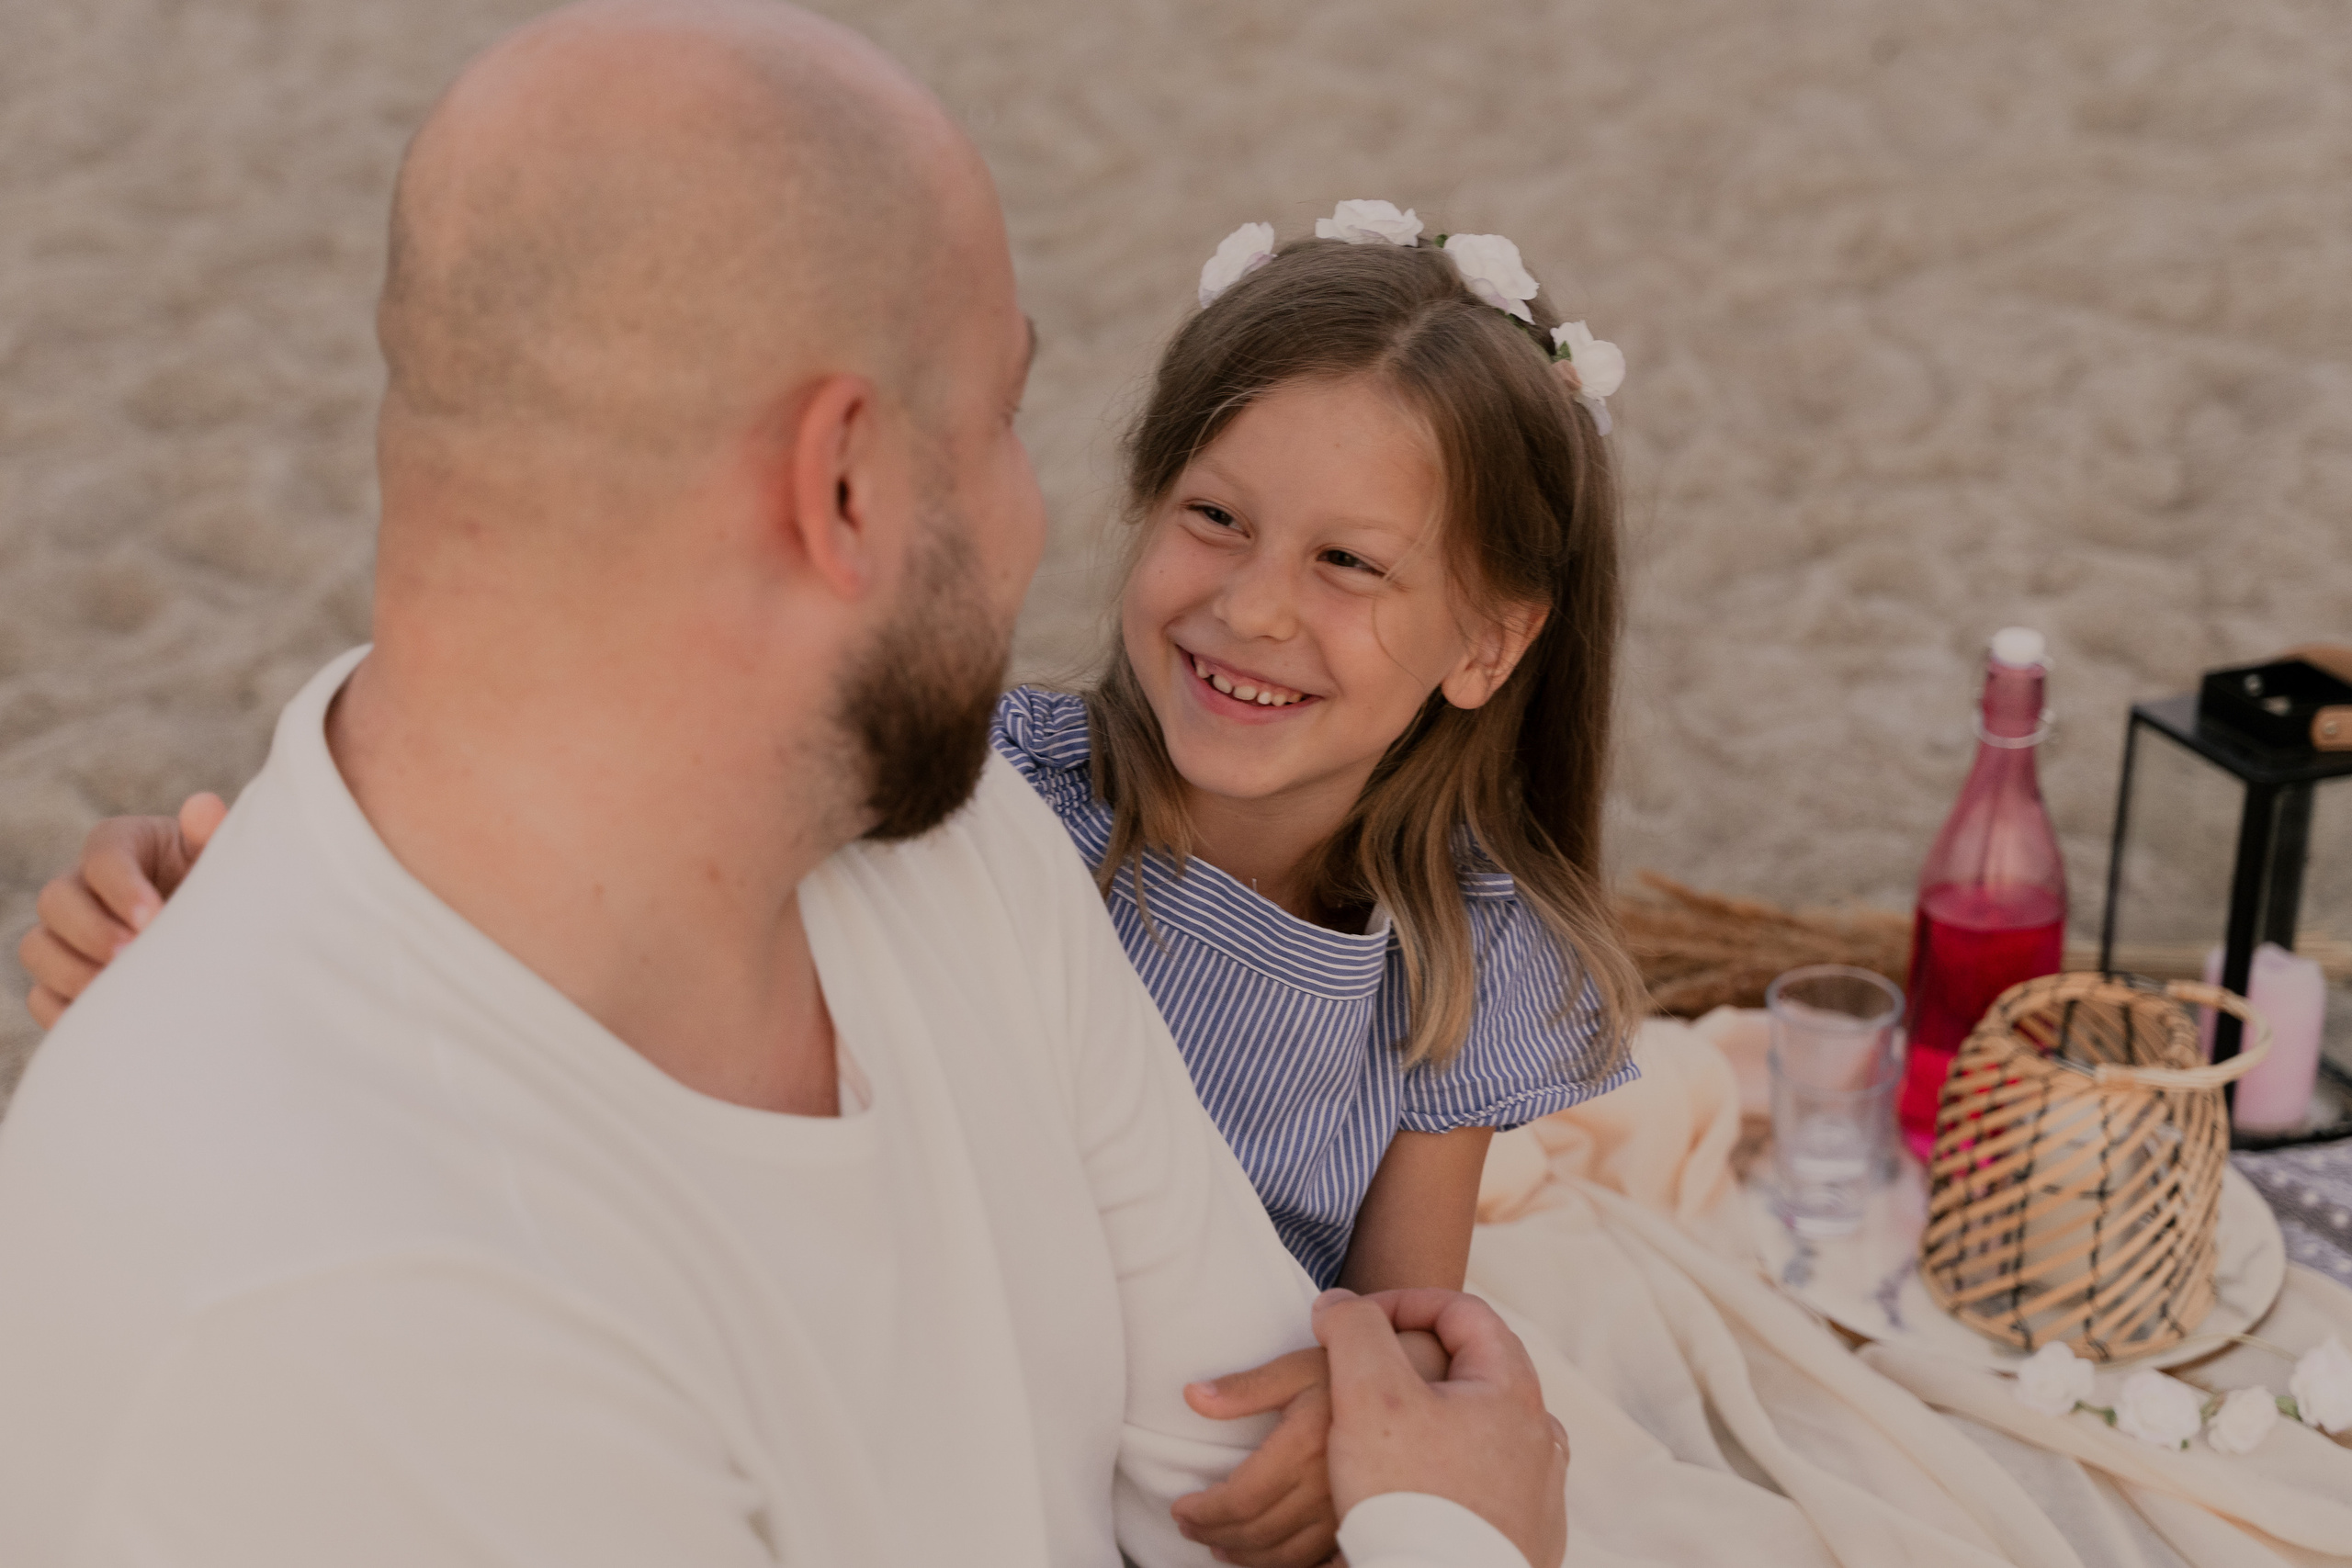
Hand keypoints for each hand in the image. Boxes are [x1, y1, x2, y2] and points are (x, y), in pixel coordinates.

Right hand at [19, 793, 224, 1027]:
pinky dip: (64, 1009)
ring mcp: (64, 933)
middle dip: (92, 930)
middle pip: (55, 900)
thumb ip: (211, 834)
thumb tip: (203, 806)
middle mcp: (80, 886)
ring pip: (37, 947)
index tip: (154, 918)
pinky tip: (104, 1019)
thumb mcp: (218, 859)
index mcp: (120, 845)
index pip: (101, 856)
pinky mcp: (60, 978)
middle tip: (133, 956)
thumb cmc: (217, 887)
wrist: (217, 933)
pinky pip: (40, 996)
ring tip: (121, 992)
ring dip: (73, 971)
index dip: (121, 887)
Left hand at [1174, 1331, 1448, 1567]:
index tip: (1182, 1507)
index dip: (1204, 1511)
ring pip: (1286, 1556)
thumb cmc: (1349, 1370)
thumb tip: (1193, 1397)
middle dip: (1215, 1533)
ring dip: (1246, 1556)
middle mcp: (1328, 1484)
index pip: (1241, 1498)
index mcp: (1305, 1444)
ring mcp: (1349, 1508)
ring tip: (1220, 1545)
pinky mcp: (1363, 1519)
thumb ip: (1245, 1387)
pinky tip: (1267, 1557)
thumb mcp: (1296, 1367)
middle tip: (1191, 1527)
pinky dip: (1285, 1565)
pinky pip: (1318, 1561)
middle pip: (1258, 1533)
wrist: (1415, 1383)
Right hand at [1319, 1288, 1566, 1567]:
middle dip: (1413, 1360)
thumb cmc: (1411, 1498)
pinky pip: (1485, 1483)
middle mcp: (1537, 1436)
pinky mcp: (1525, 1536)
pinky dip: (1446, 1471)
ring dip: (1432, 1418)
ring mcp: (1537, 1490)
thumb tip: (1338, 1305)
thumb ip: (1353, 1331)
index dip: (1401, 1303)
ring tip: (1383, 1435)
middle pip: (1473, 1369)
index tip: (1354, 1325)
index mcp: (1512, 1389)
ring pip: (1480, 1429)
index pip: (1462, 1310)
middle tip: (1363, 1375)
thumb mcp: (1369, 1395)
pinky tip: (1412, 1489)